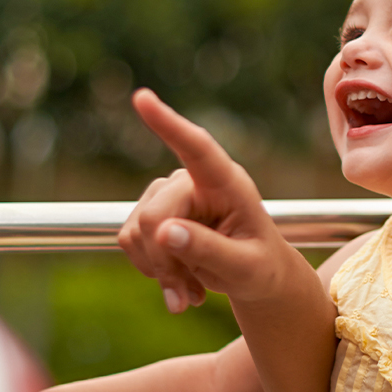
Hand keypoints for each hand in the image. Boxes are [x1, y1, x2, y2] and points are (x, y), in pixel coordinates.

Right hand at [117, 88, 302, 310]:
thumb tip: (166, 232)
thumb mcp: (247, 268)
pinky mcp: (151, 215)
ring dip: (160, 270)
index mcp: (228, 183)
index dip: (169, 124)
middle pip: (154, 216)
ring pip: (137, 232)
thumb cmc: (261, 267)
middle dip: (165, 260)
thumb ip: (210, 250)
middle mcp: (193, 182)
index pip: (198, 148)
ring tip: (191, 289)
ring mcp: (168, 196)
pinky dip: (151, 271)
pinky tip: (179, 286)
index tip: (143, 98)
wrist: (254, 278)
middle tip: (189, 294)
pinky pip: (130, 242)